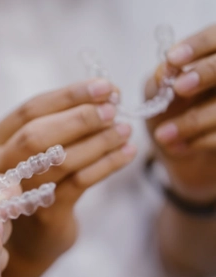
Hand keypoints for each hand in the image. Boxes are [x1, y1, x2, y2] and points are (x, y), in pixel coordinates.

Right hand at [0, 79, 135, 262]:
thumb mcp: (35, 152)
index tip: (104, 86)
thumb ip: (57, 124)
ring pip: (60, 159)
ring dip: (98, 140)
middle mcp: (0, 166)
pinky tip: (128, 152)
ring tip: (125, 129)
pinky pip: (79, 182)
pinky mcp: (46, 213)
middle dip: (80, 117)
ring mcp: (20, 191)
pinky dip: (107, 164)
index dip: (69, 95)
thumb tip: (102, 96)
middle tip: (113, 108)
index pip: (30, 109)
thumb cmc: (37, 184)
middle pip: (37, 133)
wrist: (32, 239)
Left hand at [146, 24, 215, 202]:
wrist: (179, 145)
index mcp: (214, 53)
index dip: (197, 45)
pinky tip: (176, 147)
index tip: (172, 58)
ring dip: (193, 120)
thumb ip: (161, 79)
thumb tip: (165, 70)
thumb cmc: (168, 108)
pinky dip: (199, 141)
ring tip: (162, 135)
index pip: (215, 38)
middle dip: (205, 73)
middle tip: (179, 88)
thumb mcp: (157, 91)